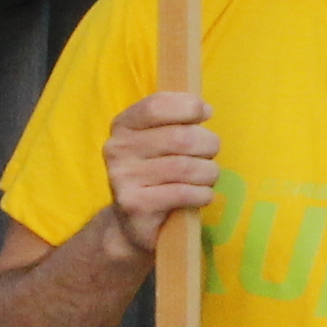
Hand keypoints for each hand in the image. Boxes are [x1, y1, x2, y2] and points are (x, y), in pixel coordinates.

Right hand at [100, 90, 218, 248]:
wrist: (135, 220)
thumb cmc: (158, 171)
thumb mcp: (161, 139)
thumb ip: (177, 120)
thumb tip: (204, 109)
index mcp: (123, 126)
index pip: (156, 106)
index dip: (188, 106)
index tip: (206, 113)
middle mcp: (117, 149)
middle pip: (181, 137)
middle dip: (208, 145)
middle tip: (208, 155)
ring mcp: (123, 178)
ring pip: (187, 167)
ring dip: (208, 173)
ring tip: (204, 177)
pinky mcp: (135, 205)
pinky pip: (185, 193)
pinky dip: (203, 194)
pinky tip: (199, 196)